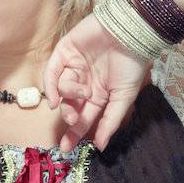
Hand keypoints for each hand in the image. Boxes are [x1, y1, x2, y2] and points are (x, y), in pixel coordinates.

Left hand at [41, 13, 151, 153]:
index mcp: (98, 95)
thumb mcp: (123, 98)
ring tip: (84, 91)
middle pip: (68, 106)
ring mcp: (73, 66)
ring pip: (61, 90)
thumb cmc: (132, 65)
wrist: (132, 33)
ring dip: (69, 95)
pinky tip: (54, 98)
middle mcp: (84, 83)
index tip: (66, 149)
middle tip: (73, 120)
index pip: (83, 118)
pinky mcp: (65, 51)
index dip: (74, 134)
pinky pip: (52, 71)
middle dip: (69, 116)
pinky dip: (51, 86)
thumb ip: (110, 121)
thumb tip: (101, 147)